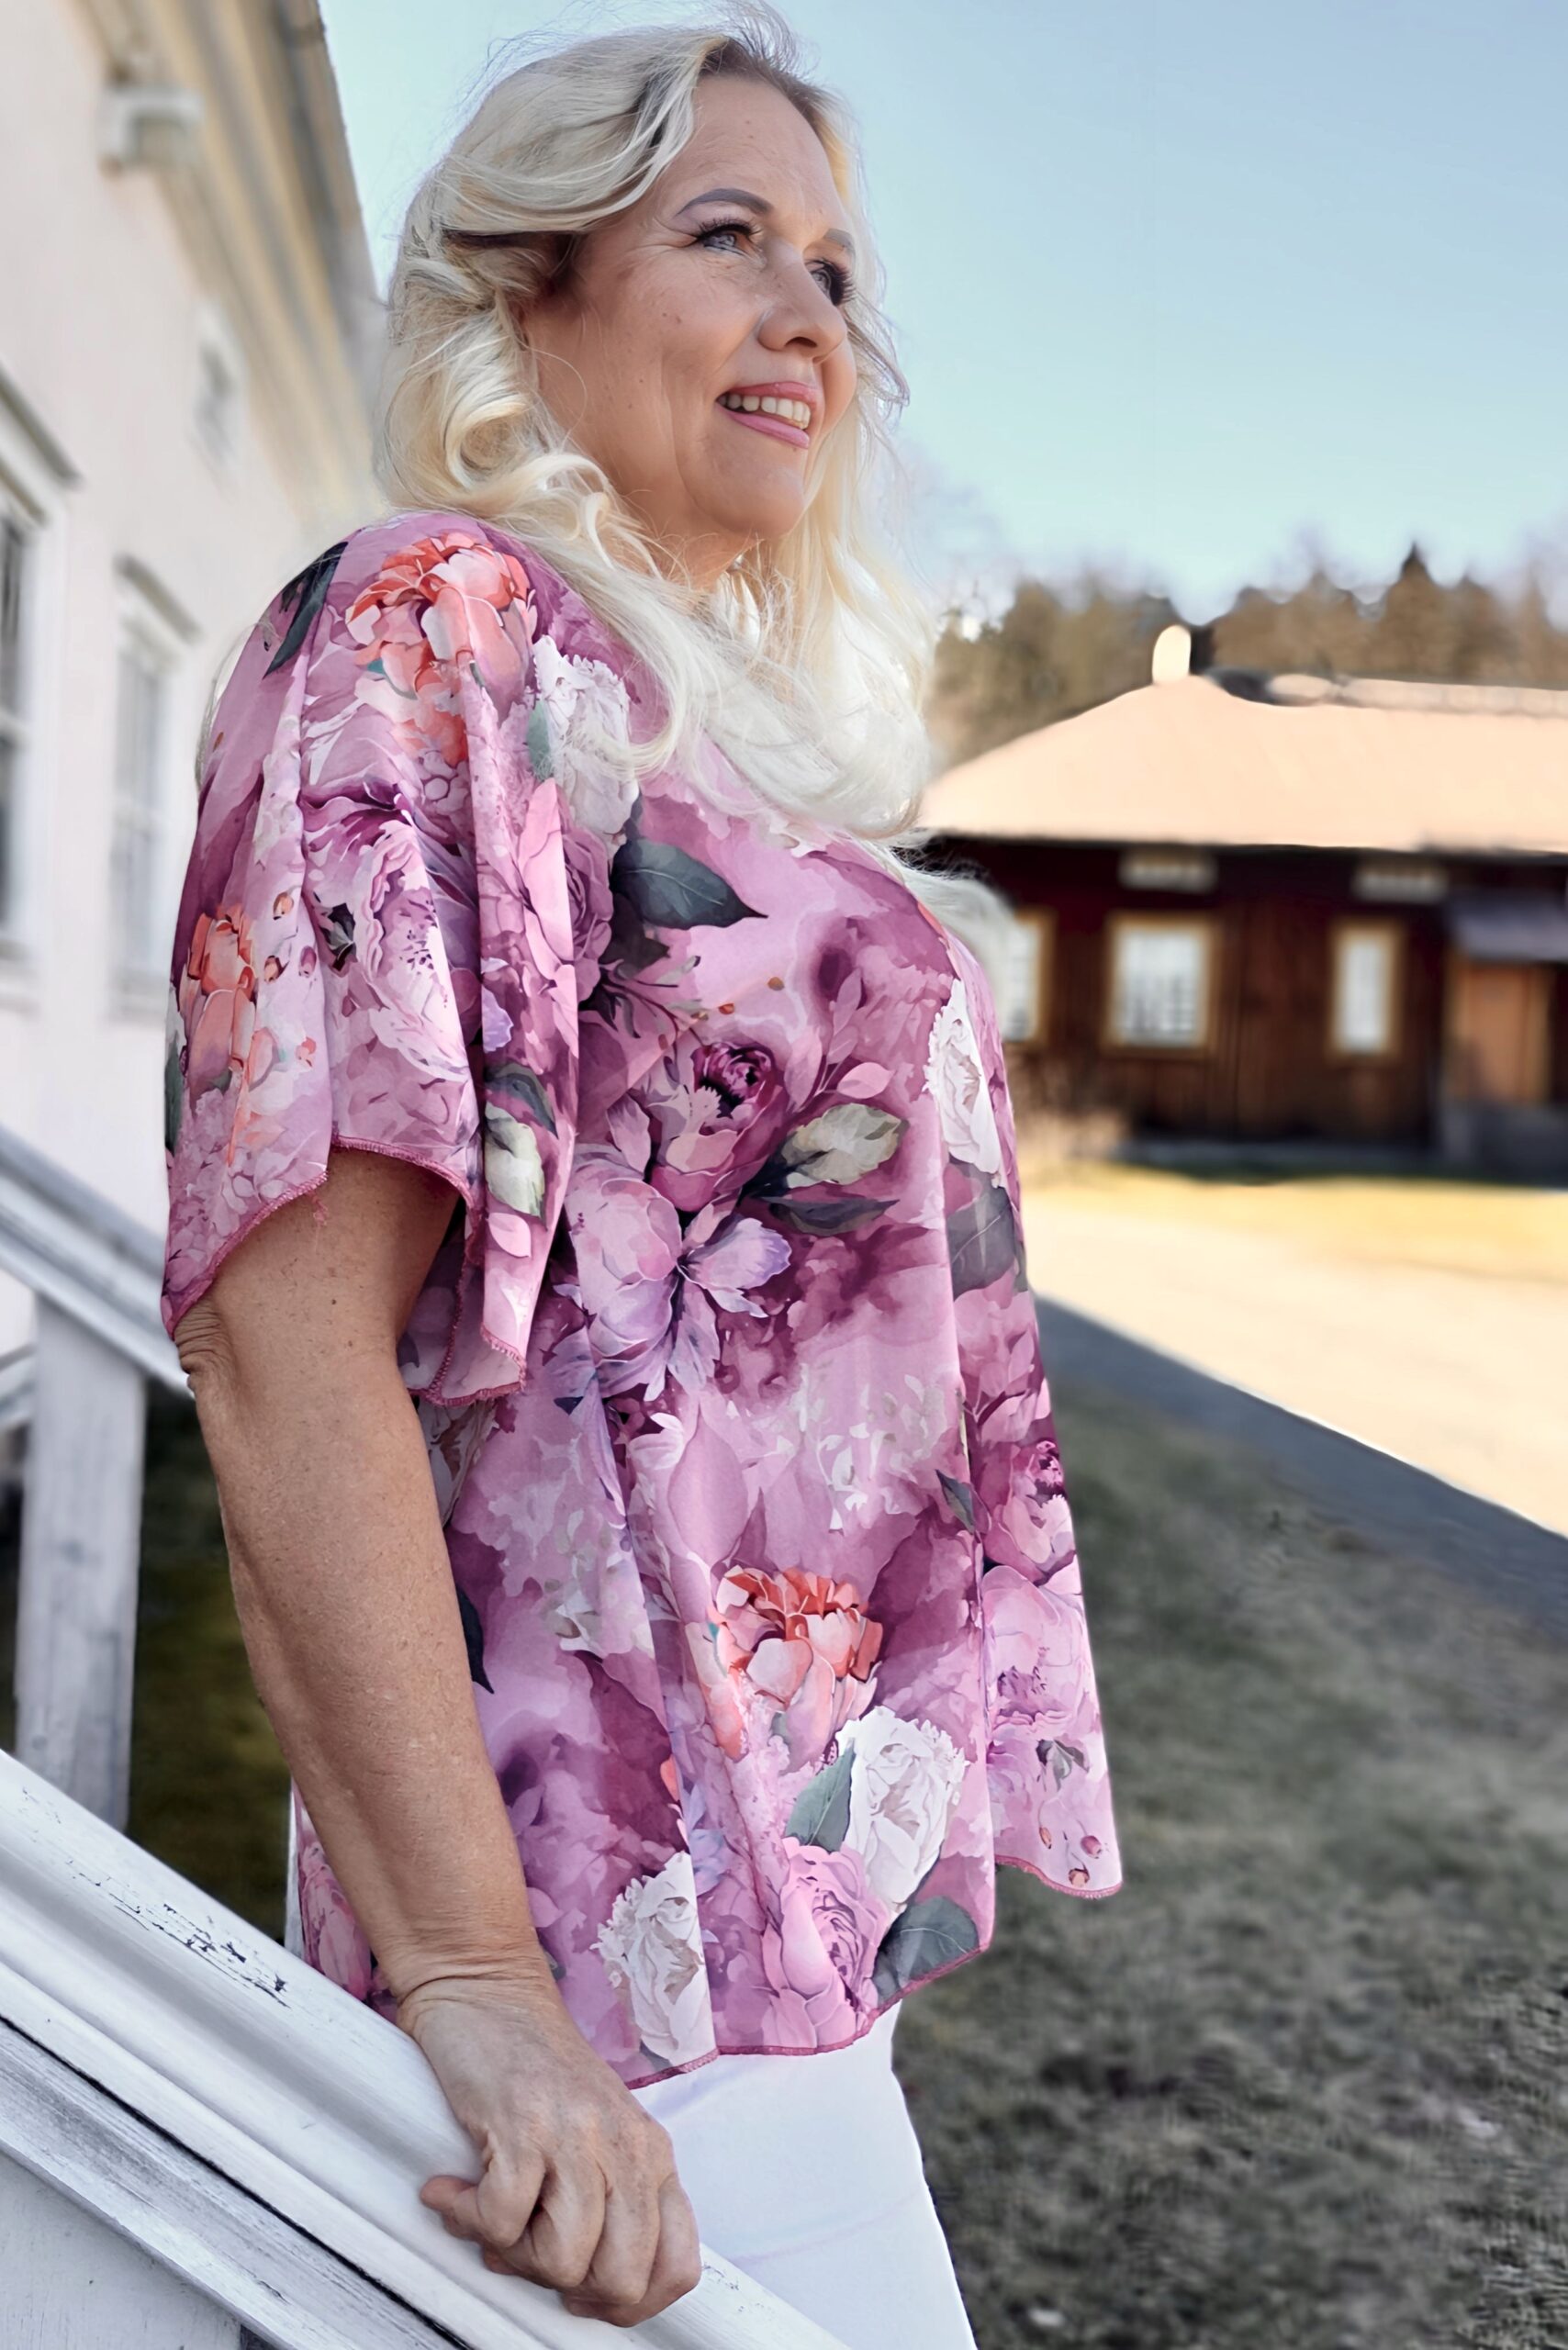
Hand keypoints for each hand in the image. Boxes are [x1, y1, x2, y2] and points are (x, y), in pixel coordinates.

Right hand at [399, 1969, 703, 2327]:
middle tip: (525, 2250)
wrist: (487, 1992)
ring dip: (510, 2254)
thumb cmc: (533, 2071)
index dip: (629, 2303)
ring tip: (487, 2212)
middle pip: (621, 2278)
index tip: (581, 2293)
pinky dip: (465, 2218)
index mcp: (652, 2154)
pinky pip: (498, 2223)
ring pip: (562, 2262)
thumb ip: (609, 2199)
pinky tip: (454, 2188)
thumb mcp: (595, 2135)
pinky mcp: (522, 2126)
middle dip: (565, 2287)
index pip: (677, 2266)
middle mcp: (626, 2146)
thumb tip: (590, 2293)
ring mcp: (576, 2135)